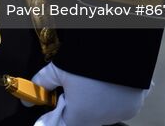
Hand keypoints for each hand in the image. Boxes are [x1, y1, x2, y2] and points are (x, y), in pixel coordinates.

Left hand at [29, 63, 148, 125]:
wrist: (118, 45)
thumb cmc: (86, 60)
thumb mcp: (58, 69)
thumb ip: (42, 84)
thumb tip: (28, 98)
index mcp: (82, 117)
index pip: (66, 123)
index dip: (61, 111)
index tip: (61, 99)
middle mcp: (103, 119)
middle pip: (87, 117)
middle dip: (80, 104)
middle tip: (77, 84)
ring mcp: (122, 111)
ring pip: (106, 110)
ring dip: (99, 100)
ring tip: (94, 78)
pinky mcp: (136, 100)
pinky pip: (124, 101)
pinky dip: (118, 93)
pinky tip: (111, 79)